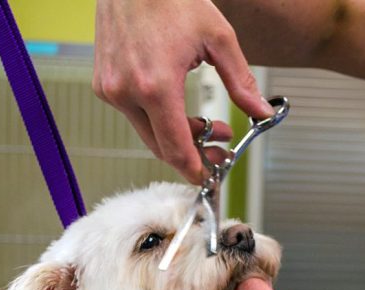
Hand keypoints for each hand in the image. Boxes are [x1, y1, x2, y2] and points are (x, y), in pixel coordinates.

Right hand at [93, 0, 274, 183]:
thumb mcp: (218, 38)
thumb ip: (241, 82)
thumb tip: (261, 112)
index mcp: (156, 86)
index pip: (176, 147)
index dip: (195, 168)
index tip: (209, 176)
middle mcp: (127, 92)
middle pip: (161, 146)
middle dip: (193, 152)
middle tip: (219, 147)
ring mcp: (111, 89)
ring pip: (147, 132)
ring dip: (176, 135)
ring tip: (205, 123)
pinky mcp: (104, 84)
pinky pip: (133, 114)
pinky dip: (157, 118)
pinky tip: (176, 104)